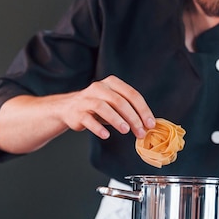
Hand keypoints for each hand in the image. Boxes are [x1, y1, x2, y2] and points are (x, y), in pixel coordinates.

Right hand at [0, 75, 155, 154]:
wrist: (68, 108)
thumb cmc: (97, 107)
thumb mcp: (114, 104)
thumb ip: (130, 110)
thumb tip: (149, 124)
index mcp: (111, 83)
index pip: (132, 94)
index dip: (143, 110)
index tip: (150, 123)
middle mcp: (98, 88)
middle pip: (119, 101)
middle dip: (133, 118)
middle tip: (140, 132)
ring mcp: (86, 99)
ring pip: (103, 107)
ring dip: (117, 120)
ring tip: (126, 131)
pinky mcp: (76, 112)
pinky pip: (88, 119)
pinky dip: (98, 127)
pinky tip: (106, 135)